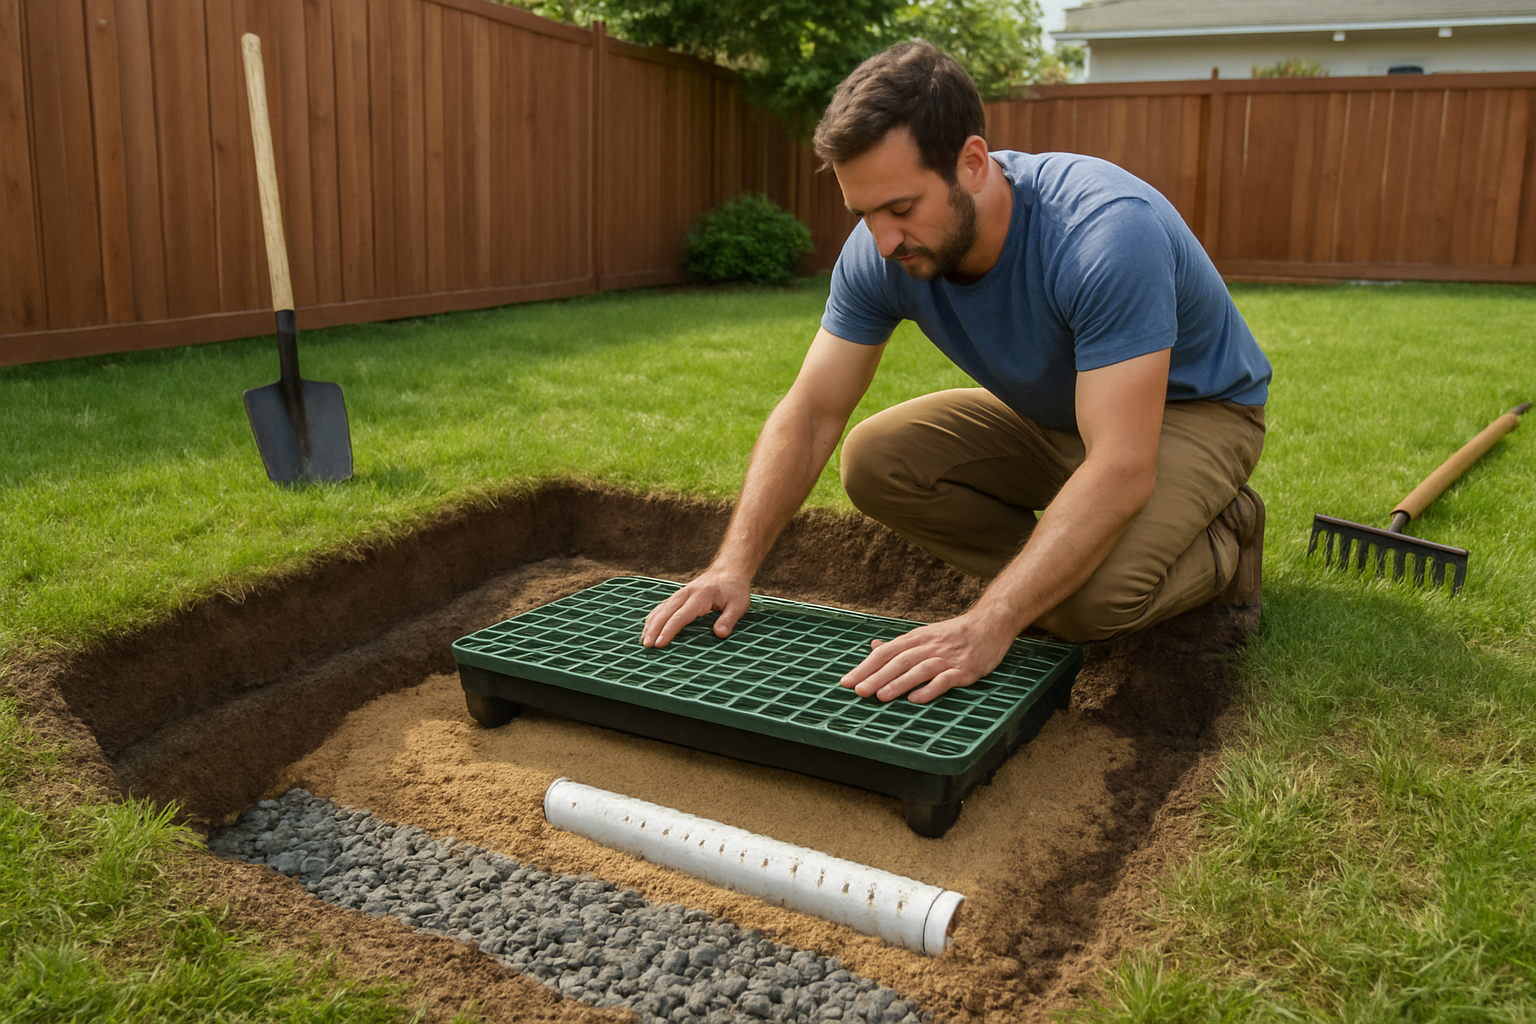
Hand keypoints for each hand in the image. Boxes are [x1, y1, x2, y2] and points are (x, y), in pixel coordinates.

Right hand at [641, 570, 751, 648]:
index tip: (660, 644)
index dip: (668, 631)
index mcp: (700, 596)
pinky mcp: (679, 596)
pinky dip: (653, 617)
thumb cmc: (735, 589)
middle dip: (654, 630)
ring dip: (651, 624)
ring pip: (660, 609)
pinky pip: (662, 606)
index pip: (680, 616)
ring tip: (644, 641)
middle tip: (647, 646)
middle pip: (665, 613)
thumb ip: (729, 619)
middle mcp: (686, 594)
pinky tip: (649, 628)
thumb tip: (720, 634)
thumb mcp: (739, 604)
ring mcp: (680, 594)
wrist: (729, 570)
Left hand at [838, 612, 1013, 703]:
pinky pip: (945, 680)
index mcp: (916, 638)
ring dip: (899, 682)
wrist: (990, 625)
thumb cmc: (953, 634)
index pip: (885, 652)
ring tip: (881, 696)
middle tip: (858, 691)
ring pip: (919, 669)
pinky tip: (916, 699)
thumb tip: (874, 647)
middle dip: (876, 676)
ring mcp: (947, 658)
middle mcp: (928, 647)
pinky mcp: (964, 669)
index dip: (865, 666)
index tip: (847, 681)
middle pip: (898, 661)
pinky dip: (930, 689)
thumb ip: (900, 645)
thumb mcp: (924, 635)